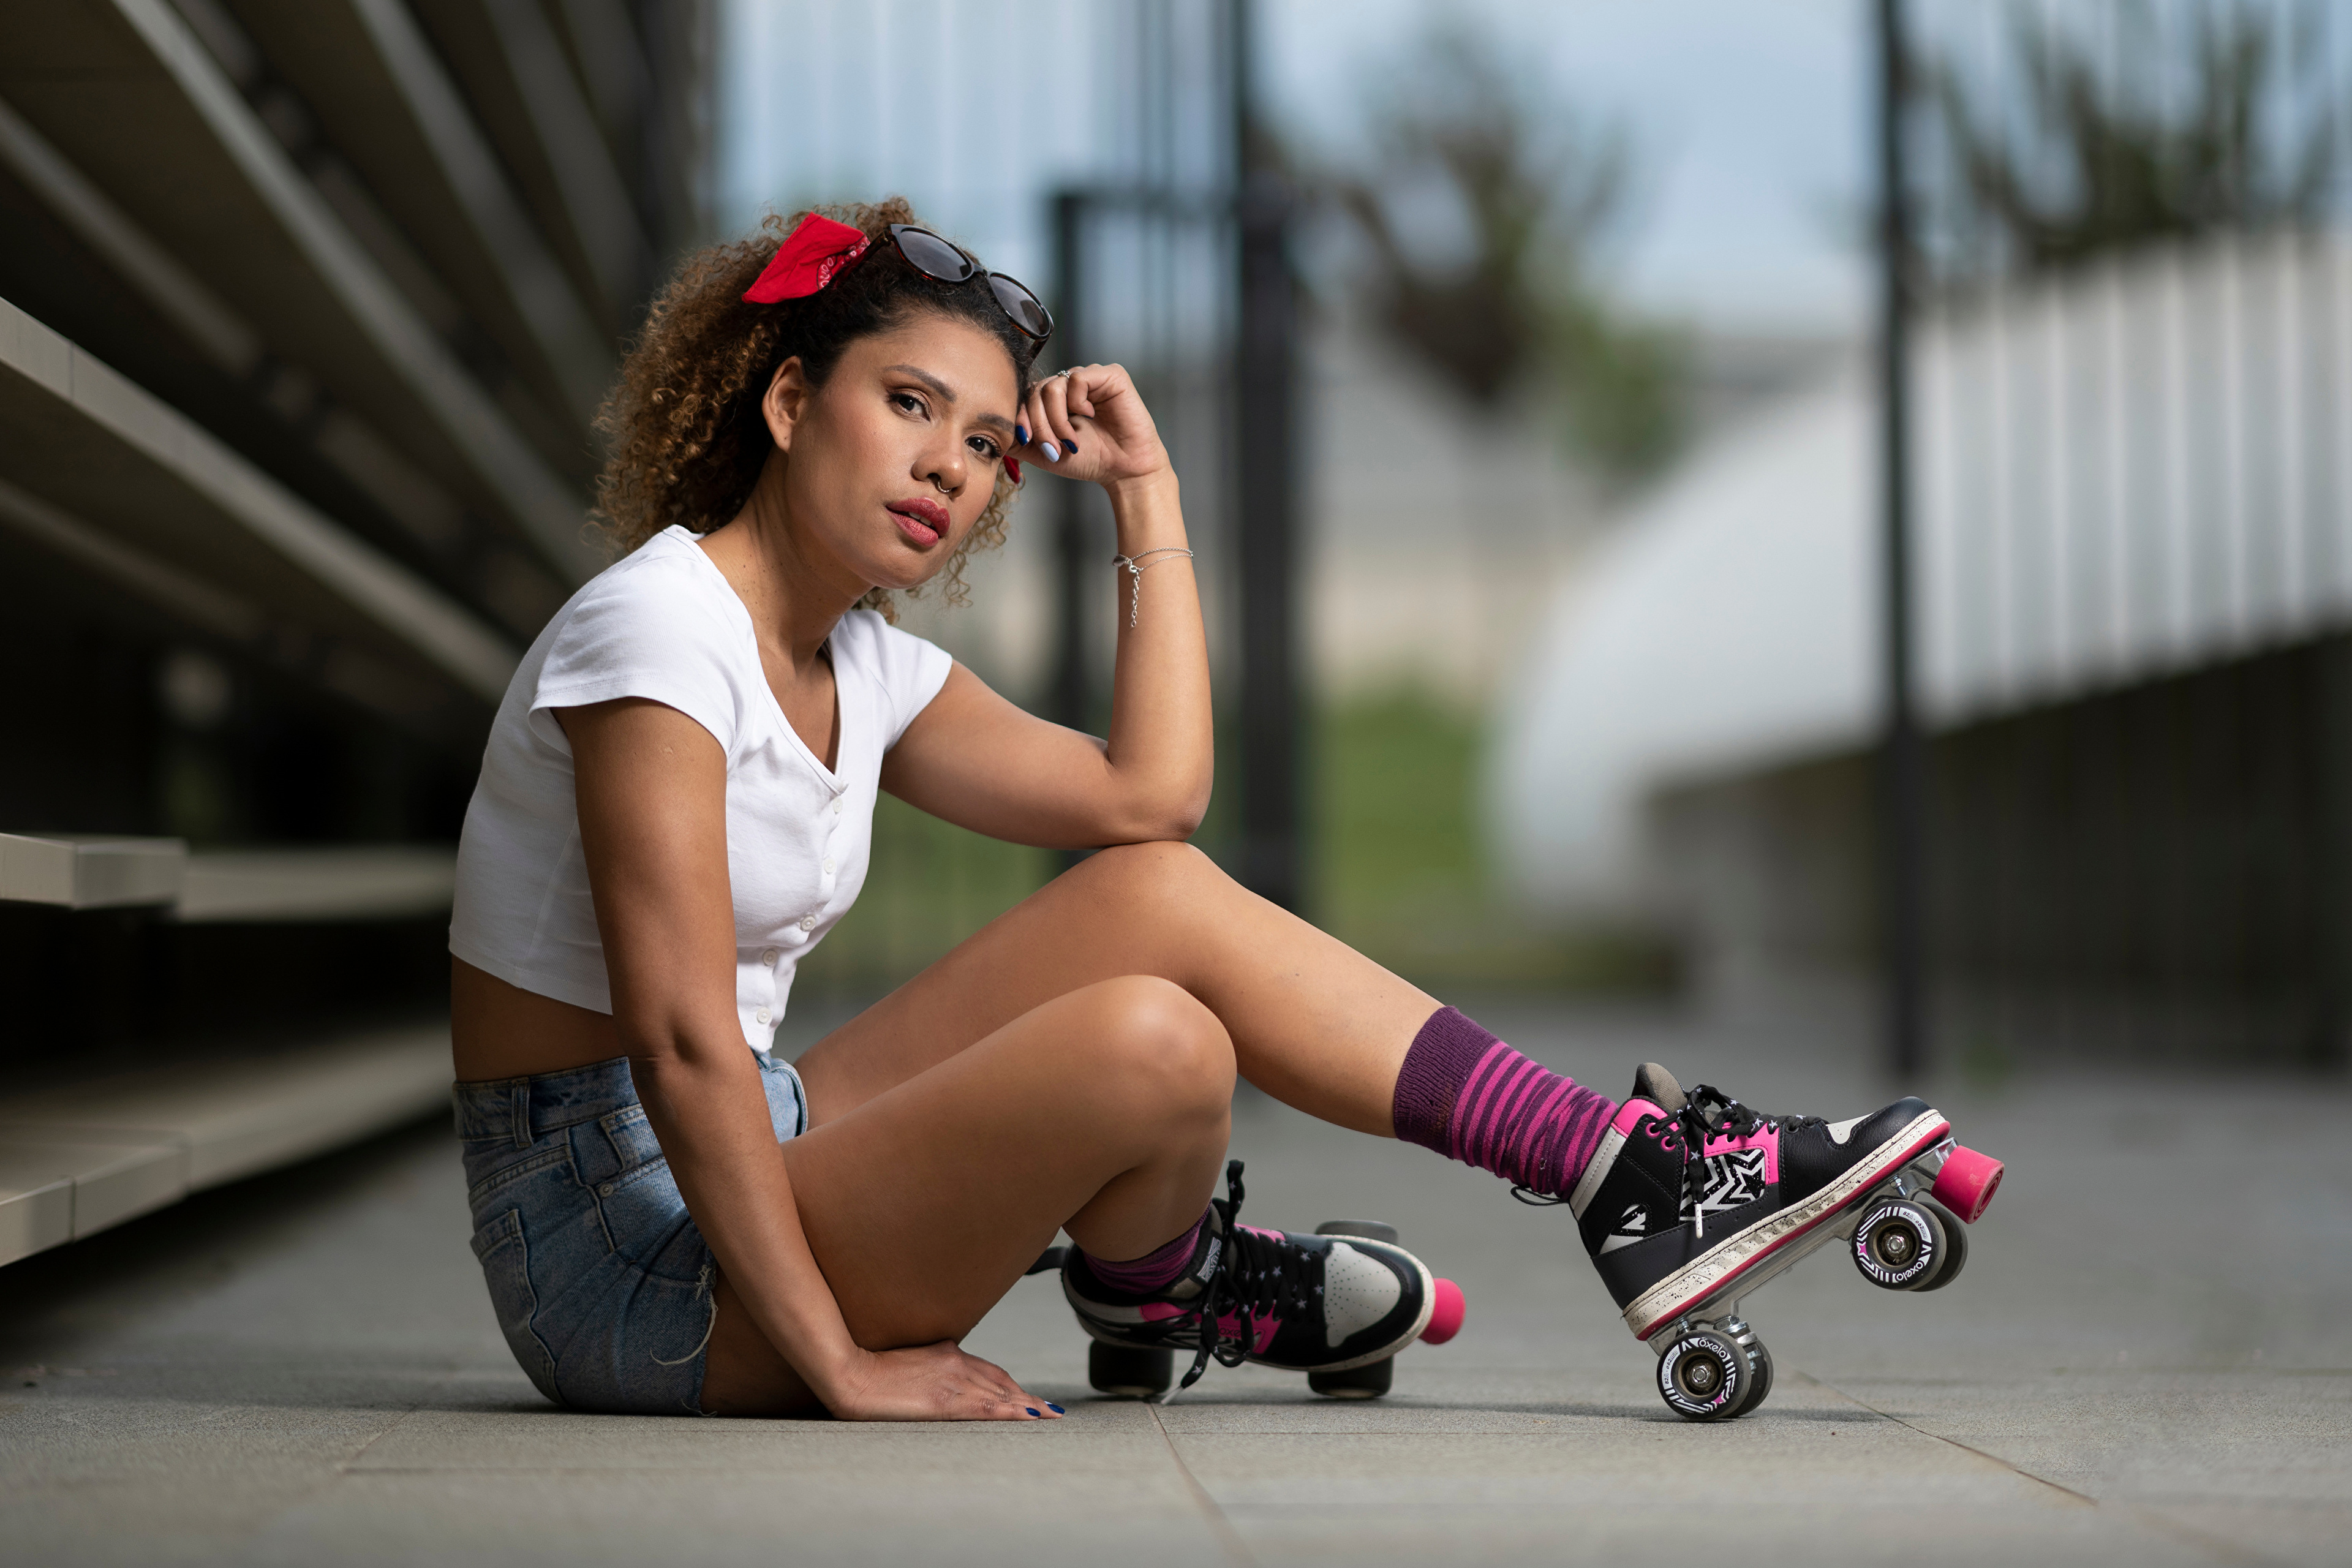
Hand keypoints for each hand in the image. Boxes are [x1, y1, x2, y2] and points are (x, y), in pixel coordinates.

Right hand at [820, 1340, 1064, 1421]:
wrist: (849, 1371)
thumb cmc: (870, 1370)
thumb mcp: (909, 1361)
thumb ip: (930, 1366)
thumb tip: (940, 1372)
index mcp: (948, 1352)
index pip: (989, 1371)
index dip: (1012, 1385)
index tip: (1028, 1396)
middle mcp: (956, 1363)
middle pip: (1001, 1382)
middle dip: (1026, 1396)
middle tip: (1050, 1410)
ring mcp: (952, 1380)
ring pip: (1000, 1394)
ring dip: (1027, 1405)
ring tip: (1049, 1416)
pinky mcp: (944, 1400)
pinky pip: (986, 1407)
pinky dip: (1011, 1412)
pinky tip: (1028, 1416)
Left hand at [1017, 363, 1169, 491]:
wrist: (1123, 471)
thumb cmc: (1089, 460)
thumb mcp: (1044, 452)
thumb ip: (1018, 441)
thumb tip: (990, 433)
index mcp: (1055, 400)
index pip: (1025, 396)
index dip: (1020, 416)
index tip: (1025, 440)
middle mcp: (1070, 385)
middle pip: (1036, 391)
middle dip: (1039, 423)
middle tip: (1052, 447)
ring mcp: (1089, 378)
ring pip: (1053, 386)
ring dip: (1057, 419)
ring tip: (1071, 440)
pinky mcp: (1110, 375)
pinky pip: (1077, 378)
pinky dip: (1078, 402)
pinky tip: (1090, 415)